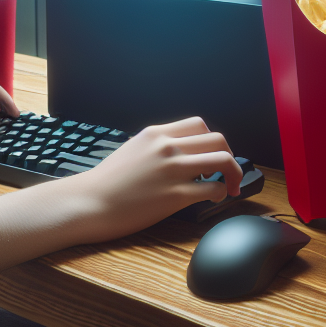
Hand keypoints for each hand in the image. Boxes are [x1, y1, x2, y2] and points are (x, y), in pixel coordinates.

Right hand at [59, 117, 243, 242]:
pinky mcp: (176, 195)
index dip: (212, 140)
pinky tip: (215, 199)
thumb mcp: (132, 149)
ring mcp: (173, 170)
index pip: (198, 125)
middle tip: (228, 170)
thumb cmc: (107, 181)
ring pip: (222, 160)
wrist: (91, 201)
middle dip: (229, 155)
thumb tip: (178, 151)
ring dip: (234, 173)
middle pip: (217, 139)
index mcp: (156, 134)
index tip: (213, 154)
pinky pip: (213, 189)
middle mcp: (167, 147)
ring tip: (231, 185)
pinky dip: (221, 194)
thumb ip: (156, 145)